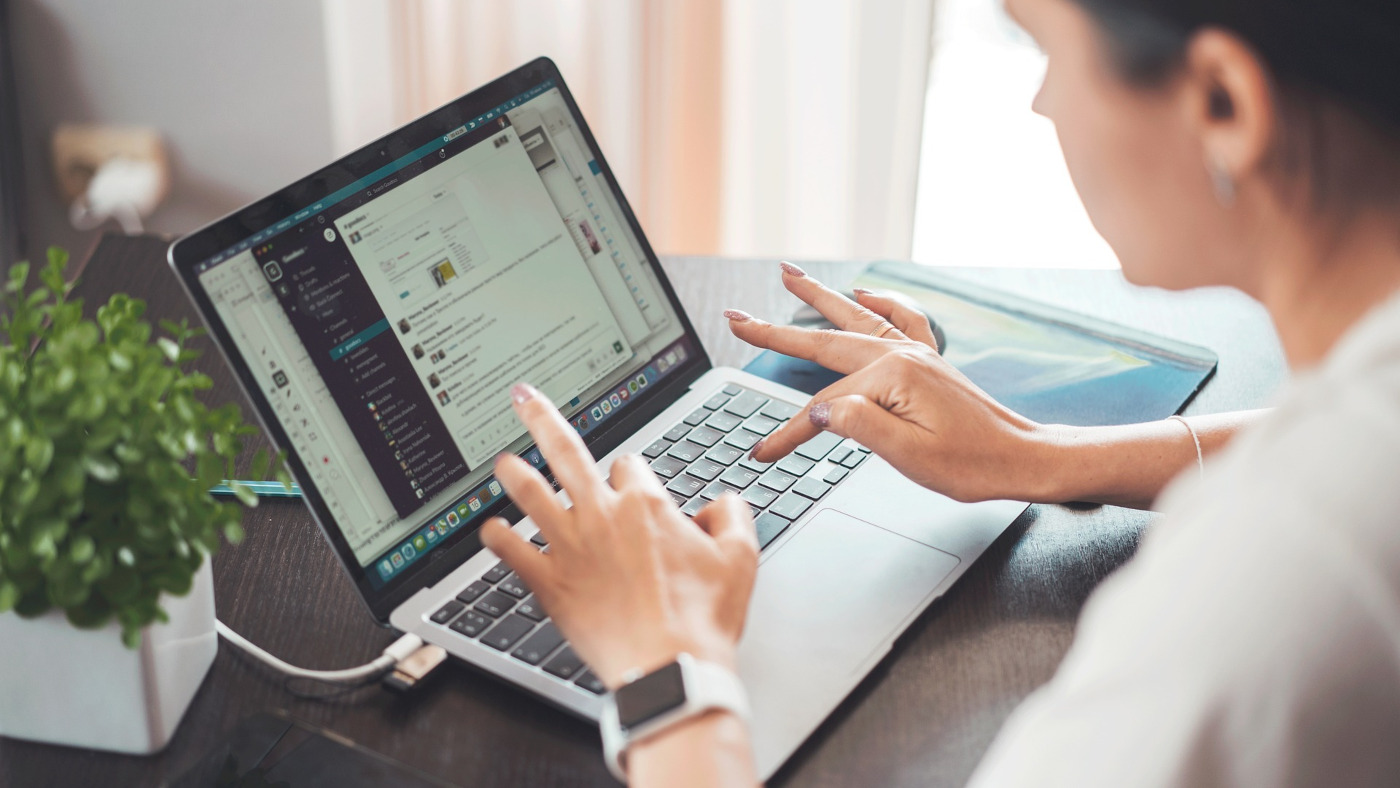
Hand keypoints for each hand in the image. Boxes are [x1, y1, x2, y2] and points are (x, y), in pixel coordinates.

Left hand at [480, 383, 759, 688]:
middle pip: (565, 452)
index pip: (630, 466)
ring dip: (514, 474)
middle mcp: (603, 516)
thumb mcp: (742, 557)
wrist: (670, 668)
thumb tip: (722, 502)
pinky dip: (497, 539)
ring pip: (532, 495)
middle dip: (542, 419)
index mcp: (646, 505)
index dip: (632, 475)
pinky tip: (488, 530)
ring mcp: (571, 549)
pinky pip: (513, 553)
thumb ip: (733, 516)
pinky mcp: (551, 585)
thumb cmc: (703, 619)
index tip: (633, 488)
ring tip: (501, 460)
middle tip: (523, 398)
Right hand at [726, 262, 1059, 503]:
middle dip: (776, 332)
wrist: (1022, 458)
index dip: (788, 432)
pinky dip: (879, 303)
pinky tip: (864, 293)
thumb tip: (818, 409)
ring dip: (818, 298)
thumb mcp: (910, 456)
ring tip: (787, 274)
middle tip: (736, 317)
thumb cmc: (972, 464)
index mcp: (893, 378)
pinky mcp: (929, 361)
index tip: (762, 453)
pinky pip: (900, 319)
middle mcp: (902, 355)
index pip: (823, 407)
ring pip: (855, 318)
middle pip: (825, 342)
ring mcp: (917, 353)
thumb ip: (860, 426)